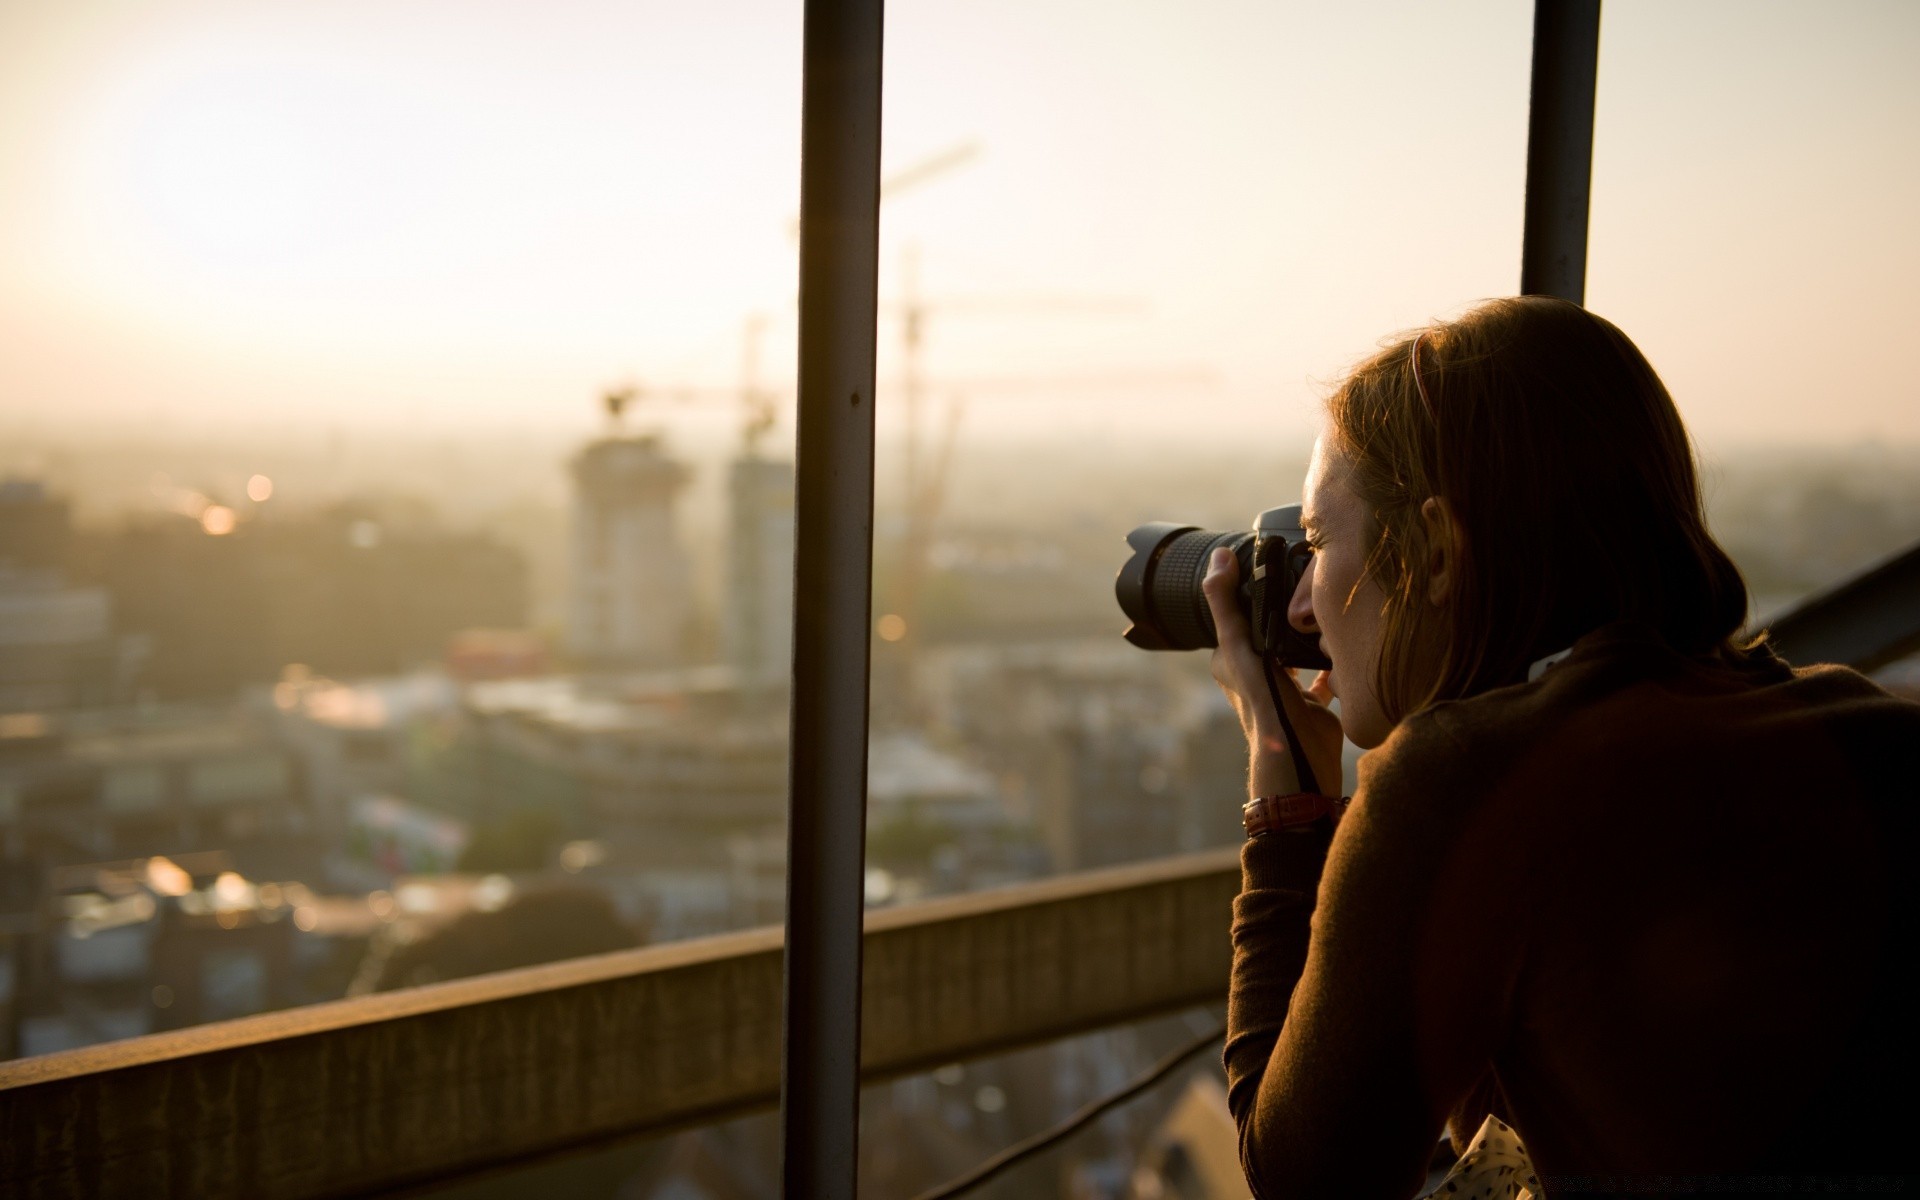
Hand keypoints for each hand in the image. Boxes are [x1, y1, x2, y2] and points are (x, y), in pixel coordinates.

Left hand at [1203, 546, 1345, 799]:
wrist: (1297, 750)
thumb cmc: (1259, 698)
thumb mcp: (1237, 643)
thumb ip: (1226, 602)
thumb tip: (1219, 556)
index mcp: (1231, 661)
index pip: (1240, 616)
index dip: (1252, 592)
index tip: (1273, 565)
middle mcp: (1256, 674)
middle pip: (1271, 632)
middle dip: (1286, 612)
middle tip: (1307, 582)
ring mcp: (1285, 688)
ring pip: (1299, 651)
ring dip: (1310, 634)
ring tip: (1326, 605)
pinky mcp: (1313, 702)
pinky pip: (1325, 675)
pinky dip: (1333, 660)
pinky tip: (1344, 640)